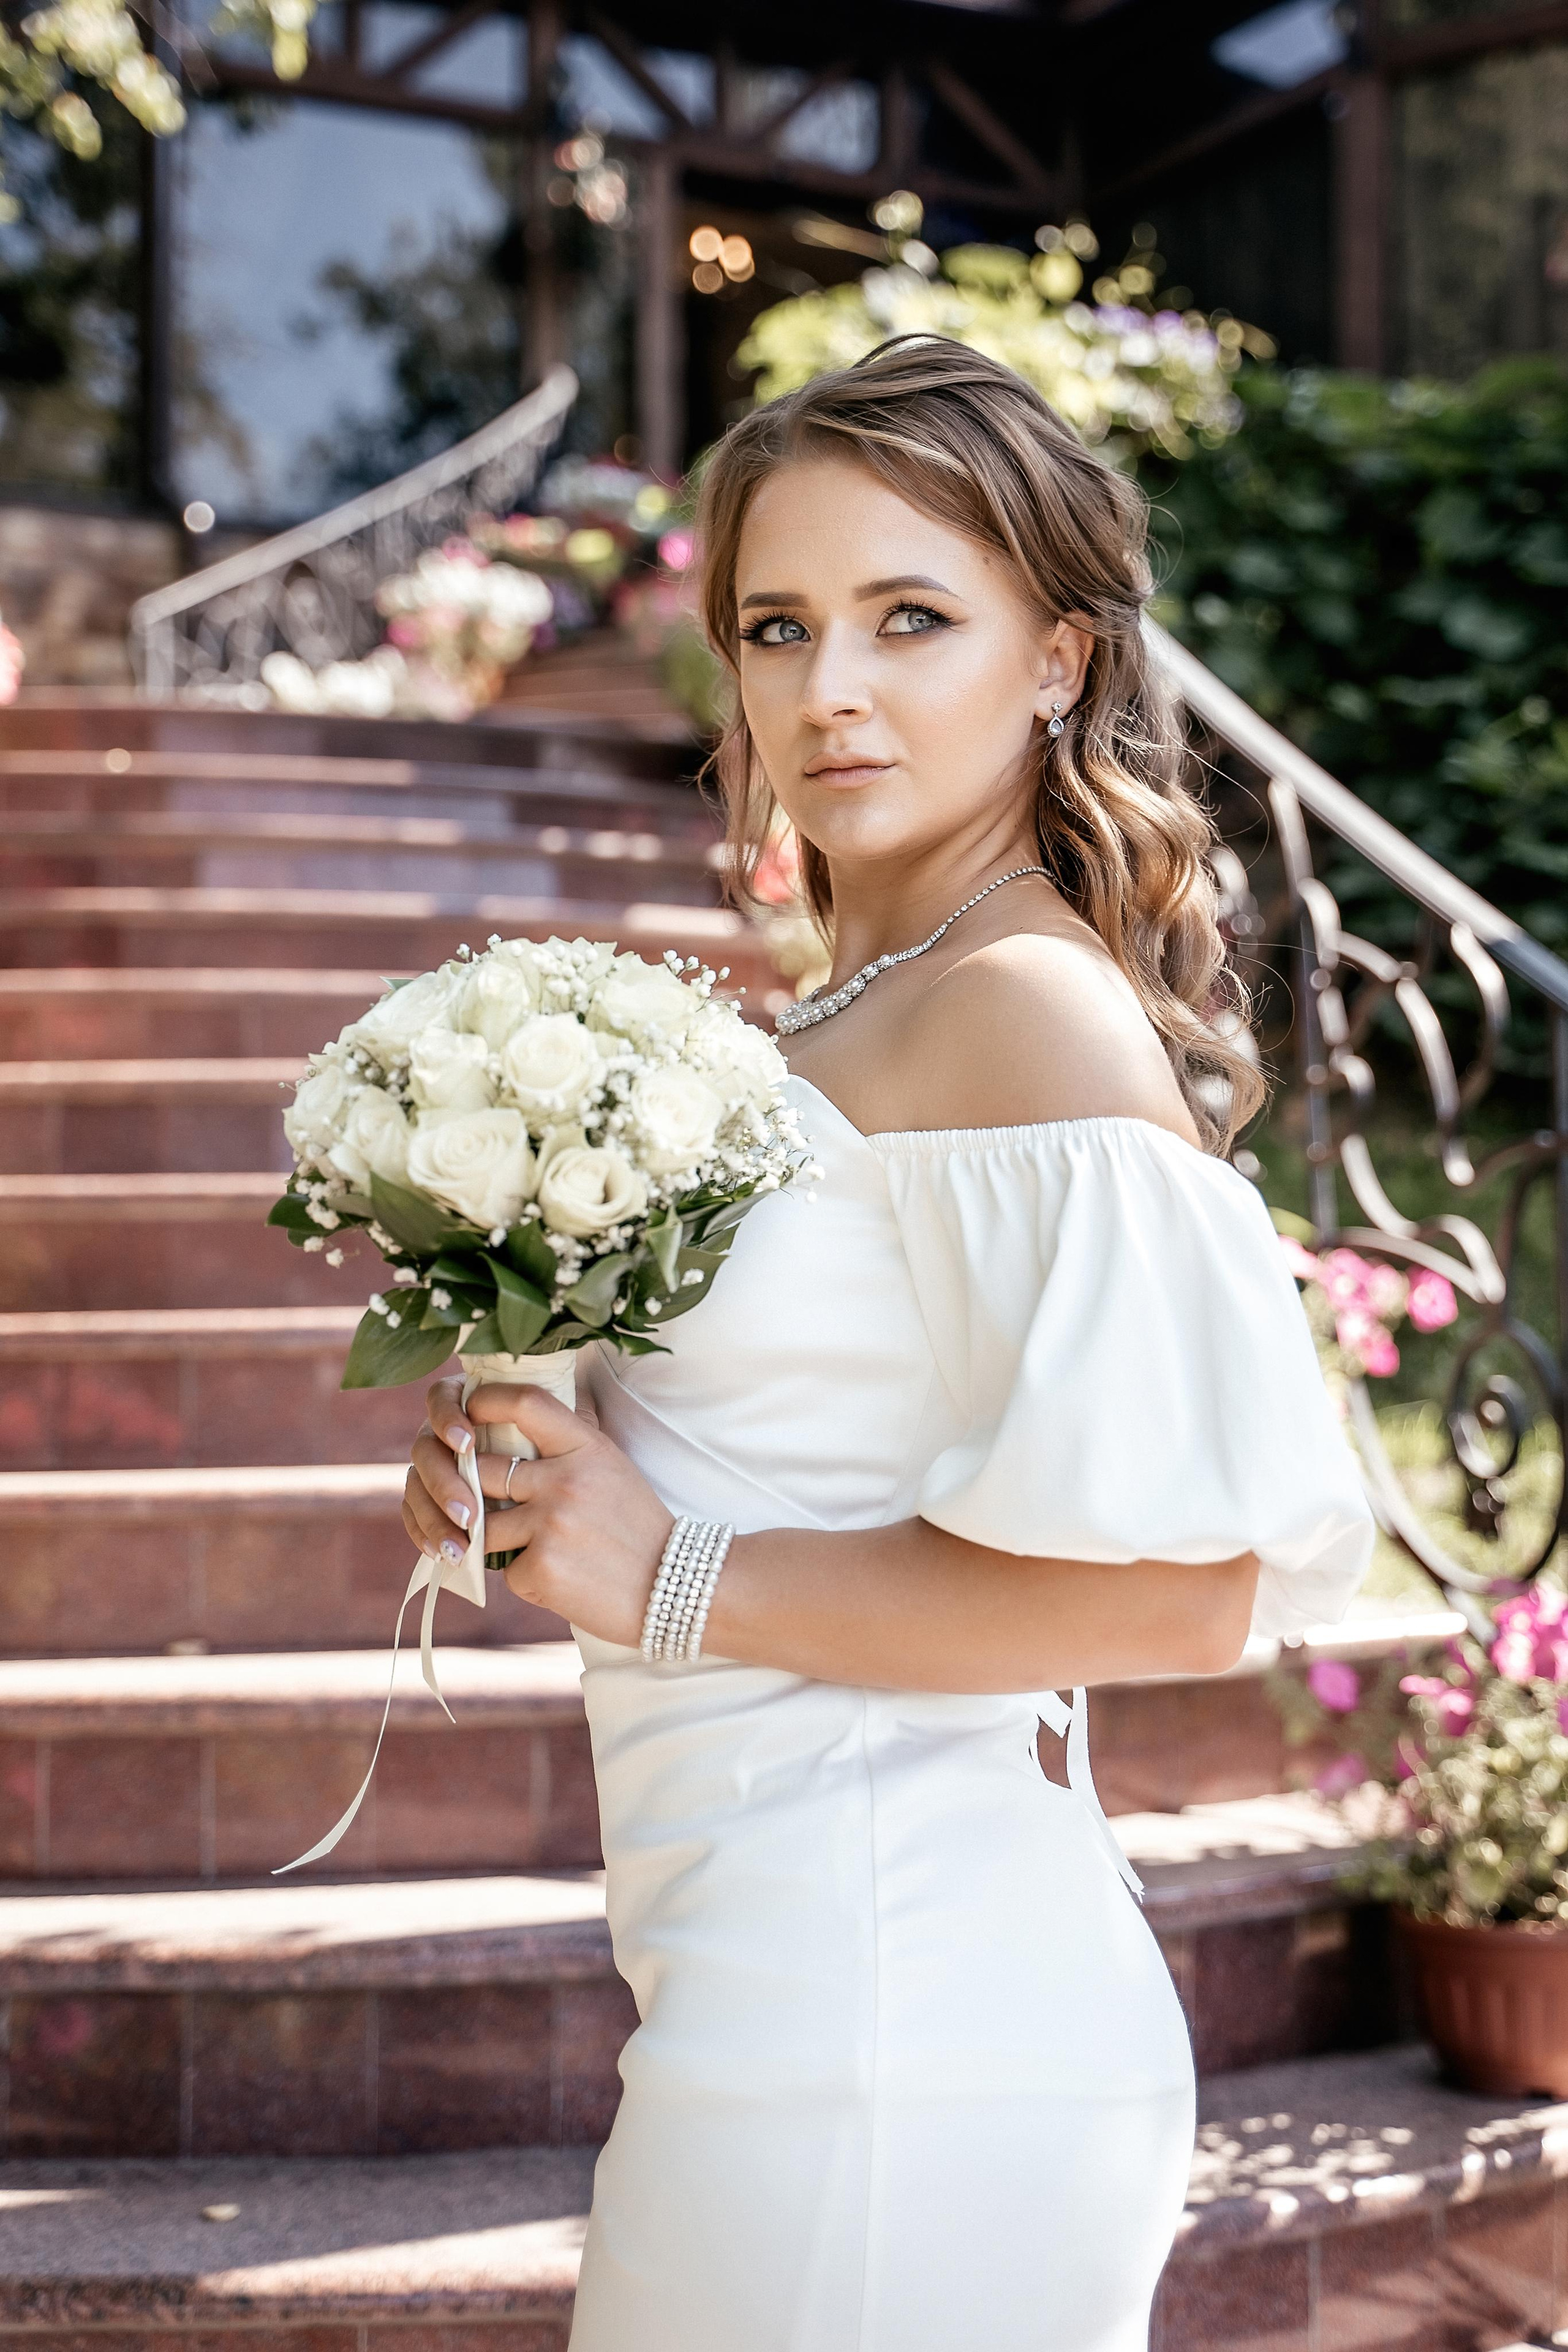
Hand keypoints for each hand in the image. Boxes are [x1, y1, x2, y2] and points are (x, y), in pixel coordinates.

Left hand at [402, 1376, 674, 1647]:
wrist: (674, 1588)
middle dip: (475, 1490)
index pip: (526, 1403)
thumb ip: (569, 1440)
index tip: (469, 1411)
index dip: (487, 1401)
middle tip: (492, 1505)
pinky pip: (505, 1571)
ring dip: (498, 1540)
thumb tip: (526, 1407)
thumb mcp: (611, 1466)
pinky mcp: (541, 1568)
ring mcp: (551, 1524)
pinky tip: (561, 1580)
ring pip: (484, 1525)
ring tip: (538, 1549)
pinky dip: (526, 1578)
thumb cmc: (637, 1526)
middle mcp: (566, 1480)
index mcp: (586, 1447)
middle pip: (483, 1469)